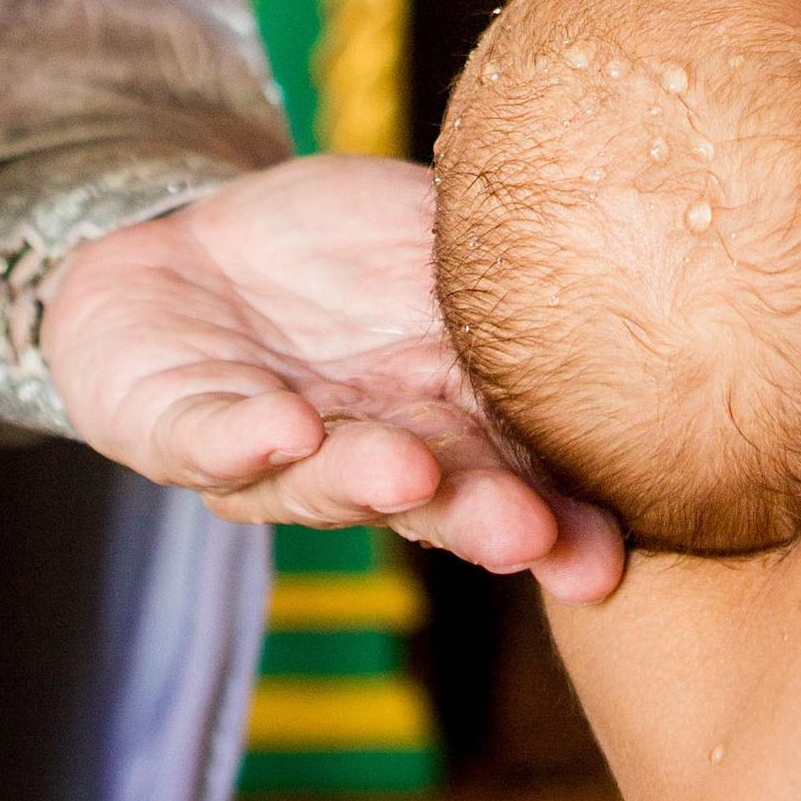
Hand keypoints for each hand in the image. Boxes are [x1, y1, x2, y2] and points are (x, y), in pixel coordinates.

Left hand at [40, 152, 625, 598]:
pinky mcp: (181, 428)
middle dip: (474, 518)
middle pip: (429, 498)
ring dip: (365, 482)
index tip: (604, 559)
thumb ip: (514, 267)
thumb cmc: (341, 250)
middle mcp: (370, 452)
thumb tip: (619, 258)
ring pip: (322, 480)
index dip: (560, 522)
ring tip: (408, 473)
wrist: (191, 244)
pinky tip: (287, 429)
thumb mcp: (443, 241)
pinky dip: (246, 441)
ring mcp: (278, 448)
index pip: (516, 474)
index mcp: (449, 417)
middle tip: (526, 536)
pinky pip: (212, 440)